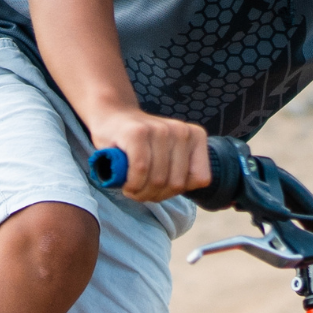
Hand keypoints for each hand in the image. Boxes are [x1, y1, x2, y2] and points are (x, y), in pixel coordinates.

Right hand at [86, 108, 210, 202]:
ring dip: (141, 192)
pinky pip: (140, 171)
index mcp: (196, 136)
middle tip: (141, 191)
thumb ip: (182, 171)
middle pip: (176, 184)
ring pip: (158, 180)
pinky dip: (132, 184)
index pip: (201, 179)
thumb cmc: (141, 145)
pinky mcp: (137, 133)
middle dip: (156, 195)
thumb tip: (181, 189)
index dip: (179, 190)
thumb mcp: (170, 156)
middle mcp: (181, 130)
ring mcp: (160, 130)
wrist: (111, 118)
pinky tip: (126, 183)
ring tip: (132, 187)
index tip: (161, 186)